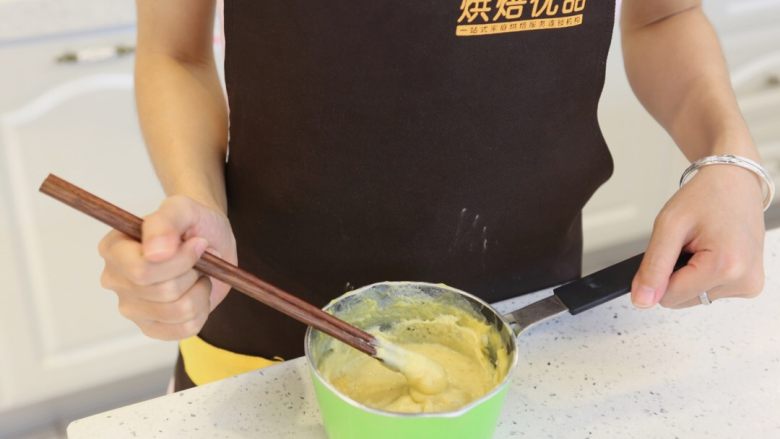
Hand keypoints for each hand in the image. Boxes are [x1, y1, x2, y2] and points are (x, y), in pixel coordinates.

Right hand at [98, 195, 236, 339]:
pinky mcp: (151, 327)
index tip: (197, 243)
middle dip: (193, 273)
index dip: (180, 260)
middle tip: (198, 258)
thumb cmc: (192, 223)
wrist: (208, 240)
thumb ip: (165, 223)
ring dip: (200, 290)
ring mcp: (131, 307)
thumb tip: (154, 252)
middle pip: (164, 292)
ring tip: (198, 274)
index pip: (142, 270)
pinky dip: (202, 310)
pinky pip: (186, 328)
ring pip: (178, 312)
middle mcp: (115, 280)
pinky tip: (196, 292)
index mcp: (113, 249)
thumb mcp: (182, 209)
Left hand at [631, 165, 765, 307]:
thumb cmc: (706, 196)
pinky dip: (702, 273)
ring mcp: (749, 285)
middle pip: (681, 300)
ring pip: (694, 297)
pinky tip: (712, 250)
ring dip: (689, 272)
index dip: (659, 274)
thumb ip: (653, 267)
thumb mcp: (669, 226)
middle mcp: (744, 281)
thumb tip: (642, 301)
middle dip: (676, 272)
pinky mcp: (749, 285)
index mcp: (727, 267)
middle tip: (689, 243)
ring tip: (702, 244)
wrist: (734, 182)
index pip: (669, 297)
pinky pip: (709, 291)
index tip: (671, 248)